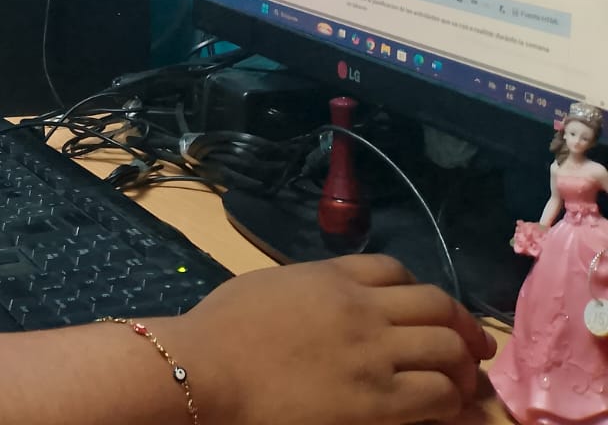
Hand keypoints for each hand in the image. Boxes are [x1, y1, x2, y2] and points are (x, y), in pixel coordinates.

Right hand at [169, 255, 494, 424]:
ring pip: (447, 350)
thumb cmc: (219, 330)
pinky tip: (445, 408)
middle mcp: (362, 308)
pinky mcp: (378, 402)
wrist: (207, 370)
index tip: (425, 309)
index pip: (395, 270)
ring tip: (463, 383)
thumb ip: (306, 288)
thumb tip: (324, 300)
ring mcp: (374, 354)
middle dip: (461, 324)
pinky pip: (437, 395)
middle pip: (436, 305)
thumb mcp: (267, 287)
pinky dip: (449, 400)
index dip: (419, 290)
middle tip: (473, 345)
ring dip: (461, 365)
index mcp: (331, 277)